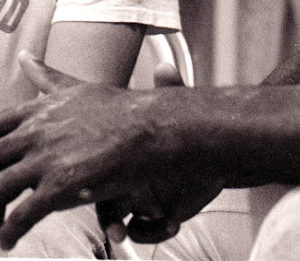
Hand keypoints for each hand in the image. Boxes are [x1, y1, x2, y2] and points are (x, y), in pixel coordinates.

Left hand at [0, 52, 216, 250]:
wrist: (151, 129)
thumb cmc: (120, 110)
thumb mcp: (76, 87)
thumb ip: (47, 76)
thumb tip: (25, 57)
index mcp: (33, 111)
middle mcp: (32, 133)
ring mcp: (44, 160)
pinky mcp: (60, 187)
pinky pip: (20, 216)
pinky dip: (8, 233)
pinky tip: (11, 241)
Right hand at [96, 61, 222, 245]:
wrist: (209, 149)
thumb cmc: (181, 127)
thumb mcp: (174, 108)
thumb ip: (170, 91)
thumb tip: (166, 68)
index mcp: (115, 151)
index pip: (91, 166)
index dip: (89, 179)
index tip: (94, 189)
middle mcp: (122, 177)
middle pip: (100, 200)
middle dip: (106, 217)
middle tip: (115, 228)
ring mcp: (139, 198)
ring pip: (119, 220)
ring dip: (127, 228)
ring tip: (144, 228)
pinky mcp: (158, 214)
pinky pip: (147, 229)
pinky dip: (155, 230)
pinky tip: (170, 224)